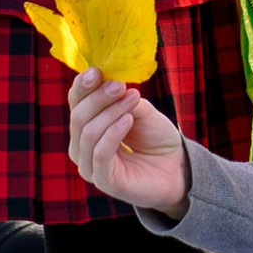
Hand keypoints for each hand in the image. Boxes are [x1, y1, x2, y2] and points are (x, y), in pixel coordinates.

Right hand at [68, 69, 190, 217]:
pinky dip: (113, 133)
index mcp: (86, 126)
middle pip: (78, 117)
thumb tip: (109, 81)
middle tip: (120, 85)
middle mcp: (81, 147)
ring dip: (110, 112)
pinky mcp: (104, 181)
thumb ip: (121, 98)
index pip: (75, 103)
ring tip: (132, 99)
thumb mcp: (139, 110)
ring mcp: (90, 166)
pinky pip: (100, 154)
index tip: (97, 70)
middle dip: (99, 97)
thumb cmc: (156, 137)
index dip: (82, 85)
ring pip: (88, 133)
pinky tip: (128, 120)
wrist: (177, 166)